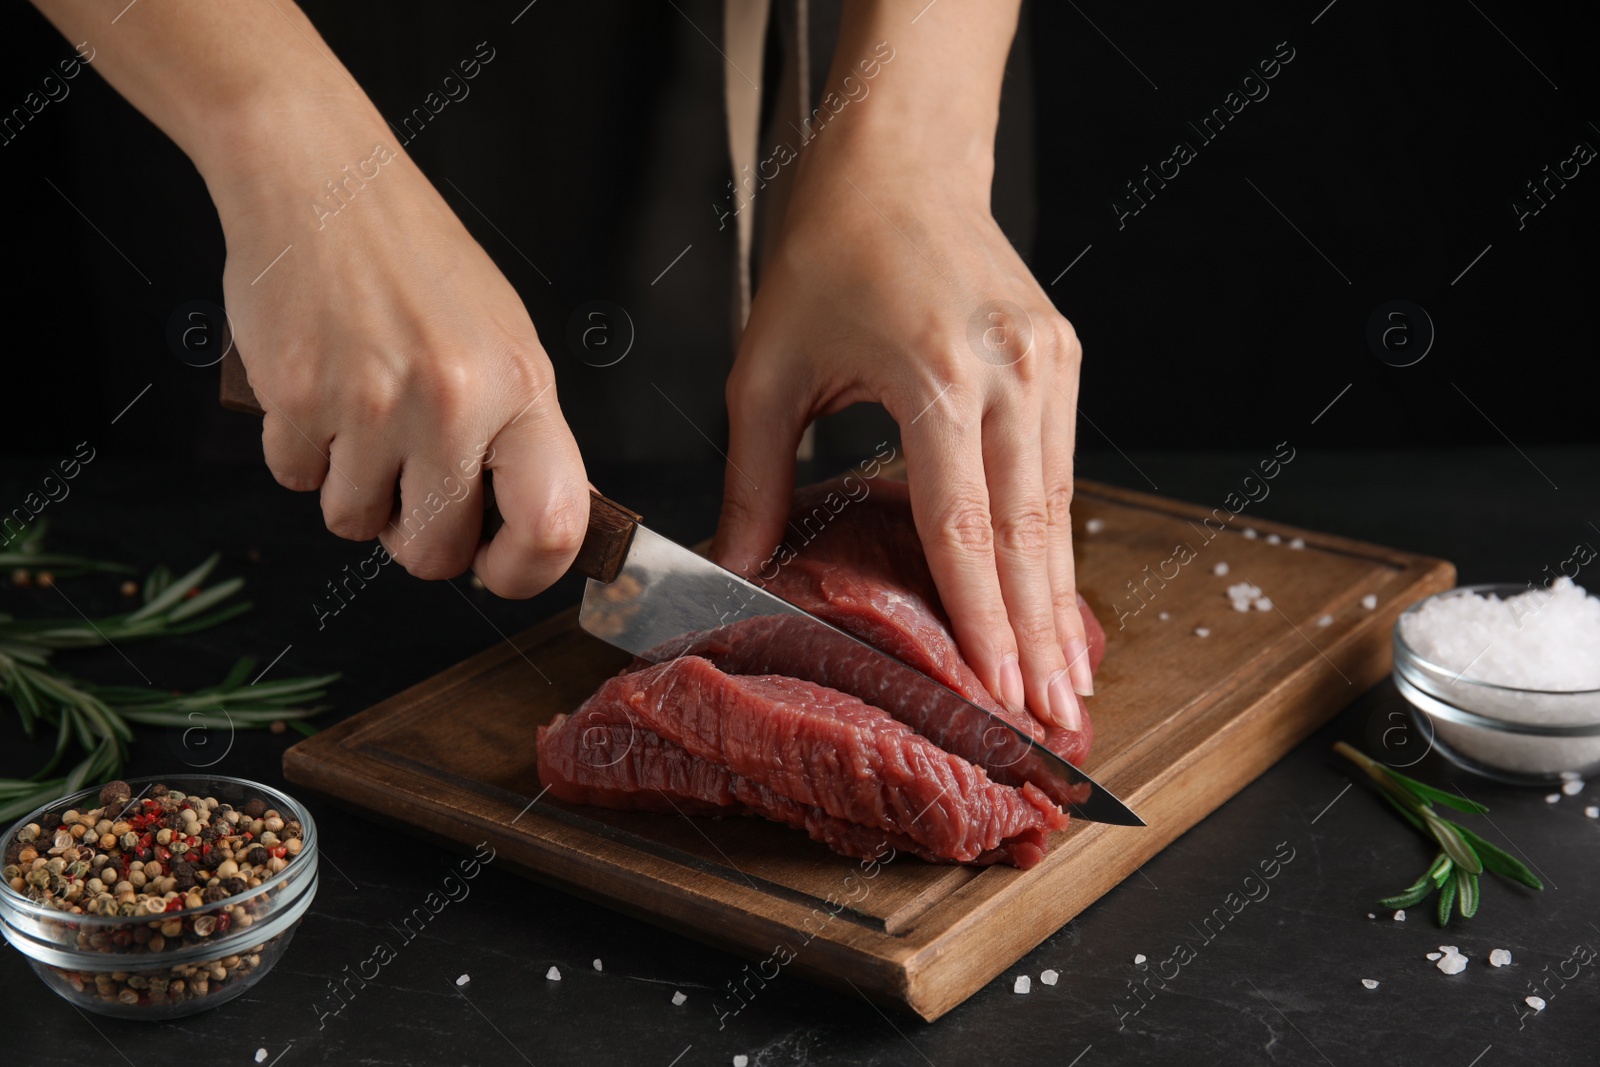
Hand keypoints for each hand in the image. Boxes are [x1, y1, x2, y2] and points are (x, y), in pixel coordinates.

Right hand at [214, 116, 587, 596]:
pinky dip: (300, 450)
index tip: (496, 564)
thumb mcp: (504, 340)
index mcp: (523, 387)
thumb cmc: (417, 261)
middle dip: (416, 537)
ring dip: (351, 488)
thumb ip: (515, 434)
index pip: (554, 528)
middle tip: (408, 485)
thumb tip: (520, 529)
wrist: (321, 179)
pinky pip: (295, 480)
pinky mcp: (297, 398)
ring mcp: (373, 404)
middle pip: (436, 554)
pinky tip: (318, 388)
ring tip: (360, 415)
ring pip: (355, 523)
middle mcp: (455, 401)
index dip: (525, 572)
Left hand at [710, 157, 1091, 731]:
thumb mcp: (767, 369)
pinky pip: (1062, 470)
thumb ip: (755, 479)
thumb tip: (733, 568)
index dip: (981, 622)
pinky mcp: (1064, 360)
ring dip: (1060, 601)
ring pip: (1060, 509)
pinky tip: (1057, 599)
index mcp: (933, 374)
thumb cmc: (827, 255)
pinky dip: (1059, 542)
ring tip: (1066, 681)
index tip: (997, 694)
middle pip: (1031, 532)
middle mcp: (1010, 372)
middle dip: (1040, 637)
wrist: (898, 162)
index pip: (963, 527)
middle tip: (1053, 721)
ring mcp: (1050, 364)